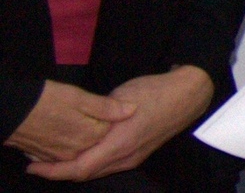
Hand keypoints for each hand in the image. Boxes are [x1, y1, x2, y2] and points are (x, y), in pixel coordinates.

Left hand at [26, 66, 212, 181]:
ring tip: (55, 158)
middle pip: (85, 175)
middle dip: (59, 172)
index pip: (79, 168)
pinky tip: (83, 153)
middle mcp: (126, 157)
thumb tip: (81, 122)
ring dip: (74, 168)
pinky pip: (107, 165)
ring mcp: (133, 157)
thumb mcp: (122, 97)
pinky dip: (89, 163)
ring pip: (96, 171)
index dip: (53, 171)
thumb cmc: (155, 91)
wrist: (188, 95)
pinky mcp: (138, 154)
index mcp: (120, 143)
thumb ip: (100, 113)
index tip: (34, 166)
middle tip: (38, 162)